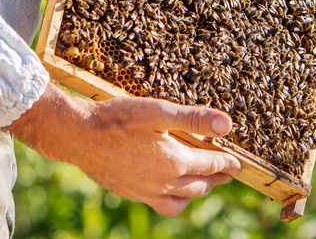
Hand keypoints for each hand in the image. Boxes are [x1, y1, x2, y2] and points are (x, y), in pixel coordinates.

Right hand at [6, 84, 241, 216]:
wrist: (77, 135)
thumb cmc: (117, 118)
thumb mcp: (158, 111)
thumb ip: (194, 119)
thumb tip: (227, 124)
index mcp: (174, 162)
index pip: (210, 164)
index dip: (227, 162)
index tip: (237, 163)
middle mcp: (162, 182)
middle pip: (199, 185)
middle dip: (216, 178)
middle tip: (226, 172)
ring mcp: (145, 191)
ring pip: (181, 201)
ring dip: (196, 191)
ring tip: (202, 181)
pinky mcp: (130, 193)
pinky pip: (161, 204)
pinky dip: (174, 199)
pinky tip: (170, 187)